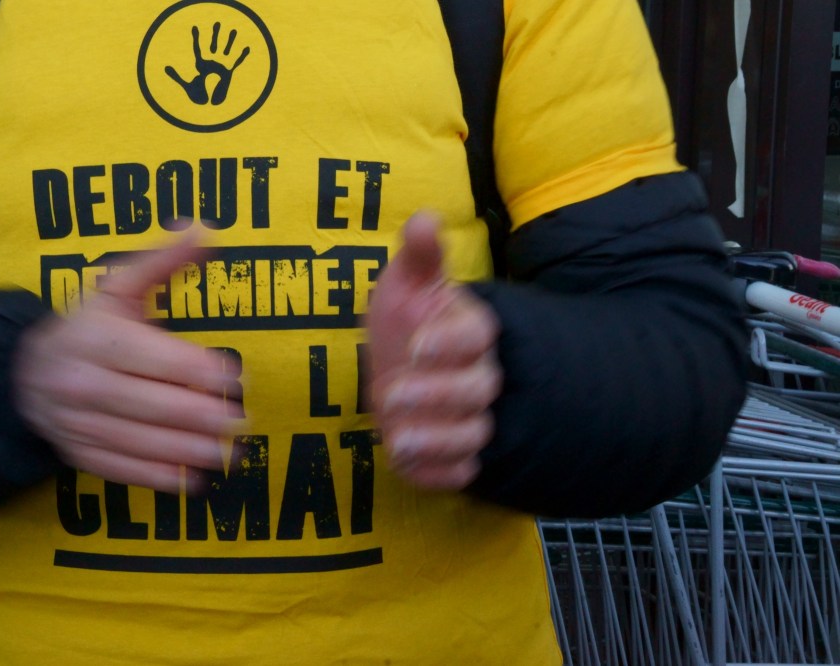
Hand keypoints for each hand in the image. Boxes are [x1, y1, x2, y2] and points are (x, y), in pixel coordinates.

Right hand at [13, 231, 239, 493]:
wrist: (22, 373)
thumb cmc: (86, 326)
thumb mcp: (117, 288)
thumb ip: (163, 263)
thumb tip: (205, 229)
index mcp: (96, 338)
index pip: (155, 358)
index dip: (199, 370)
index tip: (235, 377)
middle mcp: (84, 383)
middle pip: (153, 405)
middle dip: (203, 417)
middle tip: (241, 421)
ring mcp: (79, 423)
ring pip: (141, 442)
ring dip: (190, 451)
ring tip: (231, 454)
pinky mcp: (80, 454)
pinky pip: (121, 470)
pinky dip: (158, 479)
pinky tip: (193, 481)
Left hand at [366, 212, 501, 489]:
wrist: (405, 371)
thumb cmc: (407, 321)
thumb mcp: (406, 285)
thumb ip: (419, 259)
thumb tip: (426, 219)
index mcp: (469, 330)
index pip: (478, 335)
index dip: (451, 342)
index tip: (415, 344)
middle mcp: (478, 375)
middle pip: (479, 388)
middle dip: (436, 394)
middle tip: (389, 394)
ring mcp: (471, 417)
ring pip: (474, 433)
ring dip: (437, 440)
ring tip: (397, 440)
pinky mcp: (459, 456)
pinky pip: (463, 471)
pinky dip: (440, 473)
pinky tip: (409, 466)